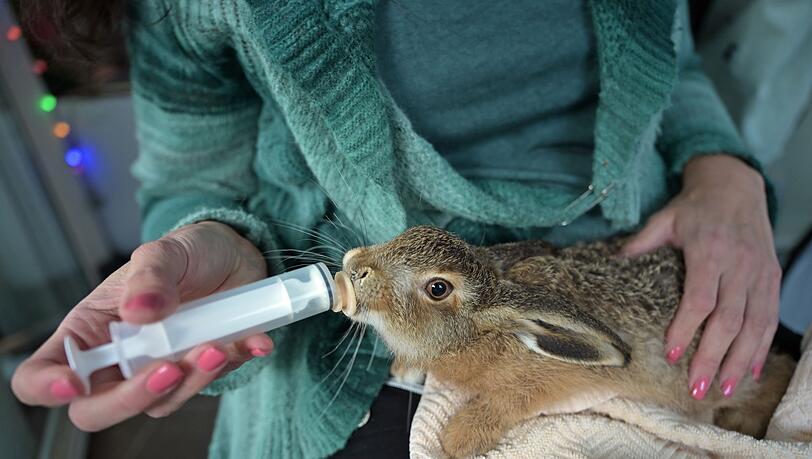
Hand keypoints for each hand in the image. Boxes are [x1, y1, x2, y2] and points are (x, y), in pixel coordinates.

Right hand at [11, 221, 273, 430]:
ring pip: (162, 402)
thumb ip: (150, 277)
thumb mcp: (164, 252)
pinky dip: (233, 365)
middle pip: (98, 408)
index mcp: (89, 329)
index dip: (47, 385)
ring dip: (192, 380)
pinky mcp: (200, 372)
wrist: (235, 254)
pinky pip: (211, 384)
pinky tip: (253, 342)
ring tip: (217, 344)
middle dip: (134, 396)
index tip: (73, 383)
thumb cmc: (188, 253)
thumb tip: (138, 310)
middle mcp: (119, 358)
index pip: (41, 373)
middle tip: (169, 368)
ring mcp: (159, 369)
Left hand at [621, 154, 779, 399]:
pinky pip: (770, 318)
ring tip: (723, 388)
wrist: (735, 185)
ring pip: (754, 325)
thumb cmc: (695, 207)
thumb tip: (611, 263)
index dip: (686, 328)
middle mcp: (739, 265)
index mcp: (709, 250)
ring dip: (739, 361)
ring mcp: (759, 273)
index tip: (671, 353)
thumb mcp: (664, 219)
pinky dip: (762, 347)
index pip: (700, 298)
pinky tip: (750, 370)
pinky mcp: (771, 278)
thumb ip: (640, 243)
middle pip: (728, 320)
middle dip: (713, 357)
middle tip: (696, 387)